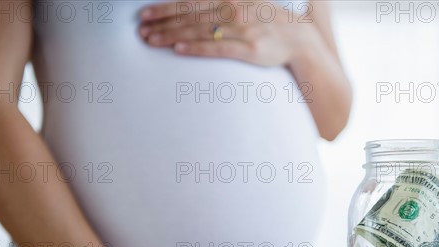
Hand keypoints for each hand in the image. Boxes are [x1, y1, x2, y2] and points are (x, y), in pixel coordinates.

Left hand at [138, 0, 316, 66]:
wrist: (298, 38)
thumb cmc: (267, 21)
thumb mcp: (244, 2)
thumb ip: (220, 2)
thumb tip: (194, 5)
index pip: (190, 2)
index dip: (165, 8)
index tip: (145, 14)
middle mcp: (232, 11)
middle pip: (189, 18)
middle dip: (162, 24)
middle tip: (140, 30)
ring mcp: (240, 31)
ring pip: (198, 32)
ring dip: (172, 36)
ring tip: (151, 41)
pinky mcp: (248, 50)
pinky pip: (217, 48)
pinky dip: (196, 49)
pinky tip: (178, 50)